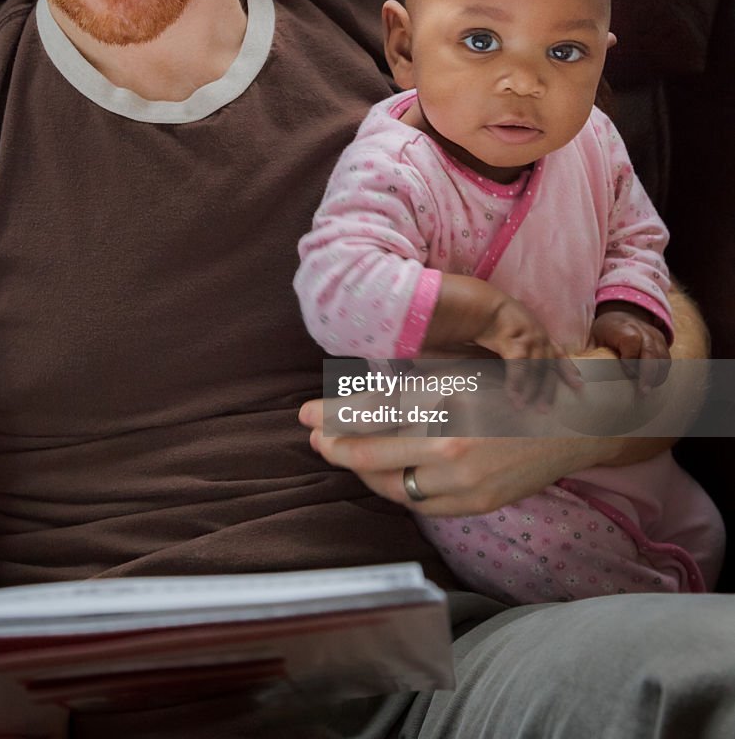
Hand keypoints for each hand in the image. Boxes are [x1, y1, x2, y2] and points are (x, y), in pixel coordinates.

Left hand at [298, 398, 622, 514]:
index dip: (335, 415)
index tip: (307, 415)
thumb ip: (412, 389)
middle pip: (373, 451)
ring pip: (391, 481)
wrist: (570, 425)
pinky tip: (377, 475)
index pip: (375, 411)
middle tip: (312, 435)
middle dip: (335, 444)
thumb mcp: (459, 374)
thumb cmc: (509, 389)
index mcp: (447, 399)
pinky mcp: (474, 503)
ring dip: (360, 469)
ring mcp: (463, 479)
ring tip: (339, 453)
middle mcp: (452, 440)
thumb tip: (356, 402)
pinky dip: (393, 488)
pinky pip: (419, 502)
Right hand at [420, 276, 581, 407]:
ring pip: (535, 371)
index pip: (559, 354)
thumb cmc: (493, 316)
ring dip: (530, 391)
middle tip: (545, 409)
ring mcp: (529, 340)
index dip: (569, 370)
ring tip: (523, 407)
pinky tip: (512, 396)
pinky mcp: (515, 344)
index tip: (578, 385)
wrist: (482, 303)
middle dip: (547, 390)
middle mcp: (539, 337)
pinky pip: (518, 369)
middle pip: (548, 368)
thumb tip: (517, 358)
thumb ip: (517, 343)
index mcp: (540, 333)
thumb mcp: (513, 328)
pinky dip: (516, 384)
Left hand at [590, 305, 669, 392]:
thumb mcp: (593, 338)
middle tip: (642, 391)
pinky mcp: (662, 342)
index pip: (631, 341)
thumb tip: (576, 378)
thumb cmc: (603, 331)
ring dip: (656, 376)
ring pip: (662, 357)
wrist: (621, 313)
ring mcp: (654, 336)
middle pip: (650, 351)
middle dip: (647, 373)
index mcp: (622, 327)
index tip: (626, 372)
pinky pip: (666, 360)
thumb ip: (588, 355)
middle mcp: (642, 329)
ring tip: (647, 391)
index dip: (630, 358)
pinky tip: (652, 385)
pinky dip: (661, 373)